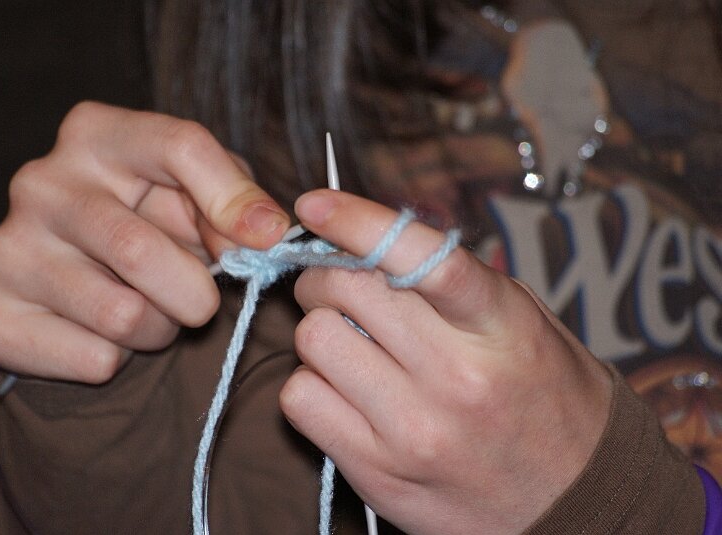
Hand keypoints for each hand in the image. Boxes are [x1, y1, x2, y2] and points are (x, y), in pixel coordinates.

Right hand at [0, 102, 288, 382]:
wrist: (82, 280)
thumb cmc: (152, 225)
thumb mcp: (200, 195)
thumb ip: (237, 201)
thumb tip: (265, 234)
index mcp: (96, 134)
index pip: (180, 147)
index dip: (233, 202)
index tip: (264, 241)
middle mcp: (40, 183)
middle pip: (140, 250)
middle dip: (194, 294)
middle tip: (196, 299)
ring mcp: (7, 248)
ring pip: (122, 315)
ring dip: (158, 329)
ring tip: (147, 308)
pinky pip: (94, 359)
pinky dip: (120, 359)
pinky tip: (103, 330)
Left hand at [281, 190, 611, 533]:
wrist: (575, 504)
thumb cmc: (546, 400)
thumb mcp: (524, 324)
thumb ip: (453, 281)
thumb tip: (365, 240)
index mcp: (502, 328)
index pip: (421, 257)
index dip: (358, 220)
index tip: (316, 204)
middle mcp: (457, 378)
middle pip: (345, 288)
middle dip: (328, 277)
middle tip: (343, 290)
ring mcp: (413, 430)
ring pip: (313, 340)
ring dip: (322, 333)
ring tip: (355, 349)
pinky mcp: (377, 472)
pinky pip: (300, 399)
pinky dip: (311, 385)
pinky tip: (345, 392)